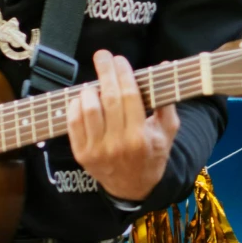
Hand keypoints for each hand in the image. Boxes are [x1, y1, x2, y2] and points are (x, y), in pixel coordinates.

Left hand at [67, 50, 180, 202]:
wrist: (135, 187)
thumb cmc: (153, 153)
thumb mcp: (168, 131)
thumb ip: (167, 102)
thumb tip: (164, 67)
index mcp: (141, 137)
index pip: (129, 96)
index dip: (123, 74)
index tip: (120, 59)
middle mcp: (118, 144)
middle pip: (108, 98)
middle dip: (105, 72)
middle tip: (103, 55)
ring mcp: (97, 150)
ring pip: (88, 110)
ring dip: (90, 91)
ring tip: (96, 85)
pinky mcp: (81, 154)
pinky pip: (73, 123)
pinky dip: (76, 106)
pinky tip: (84, 99)